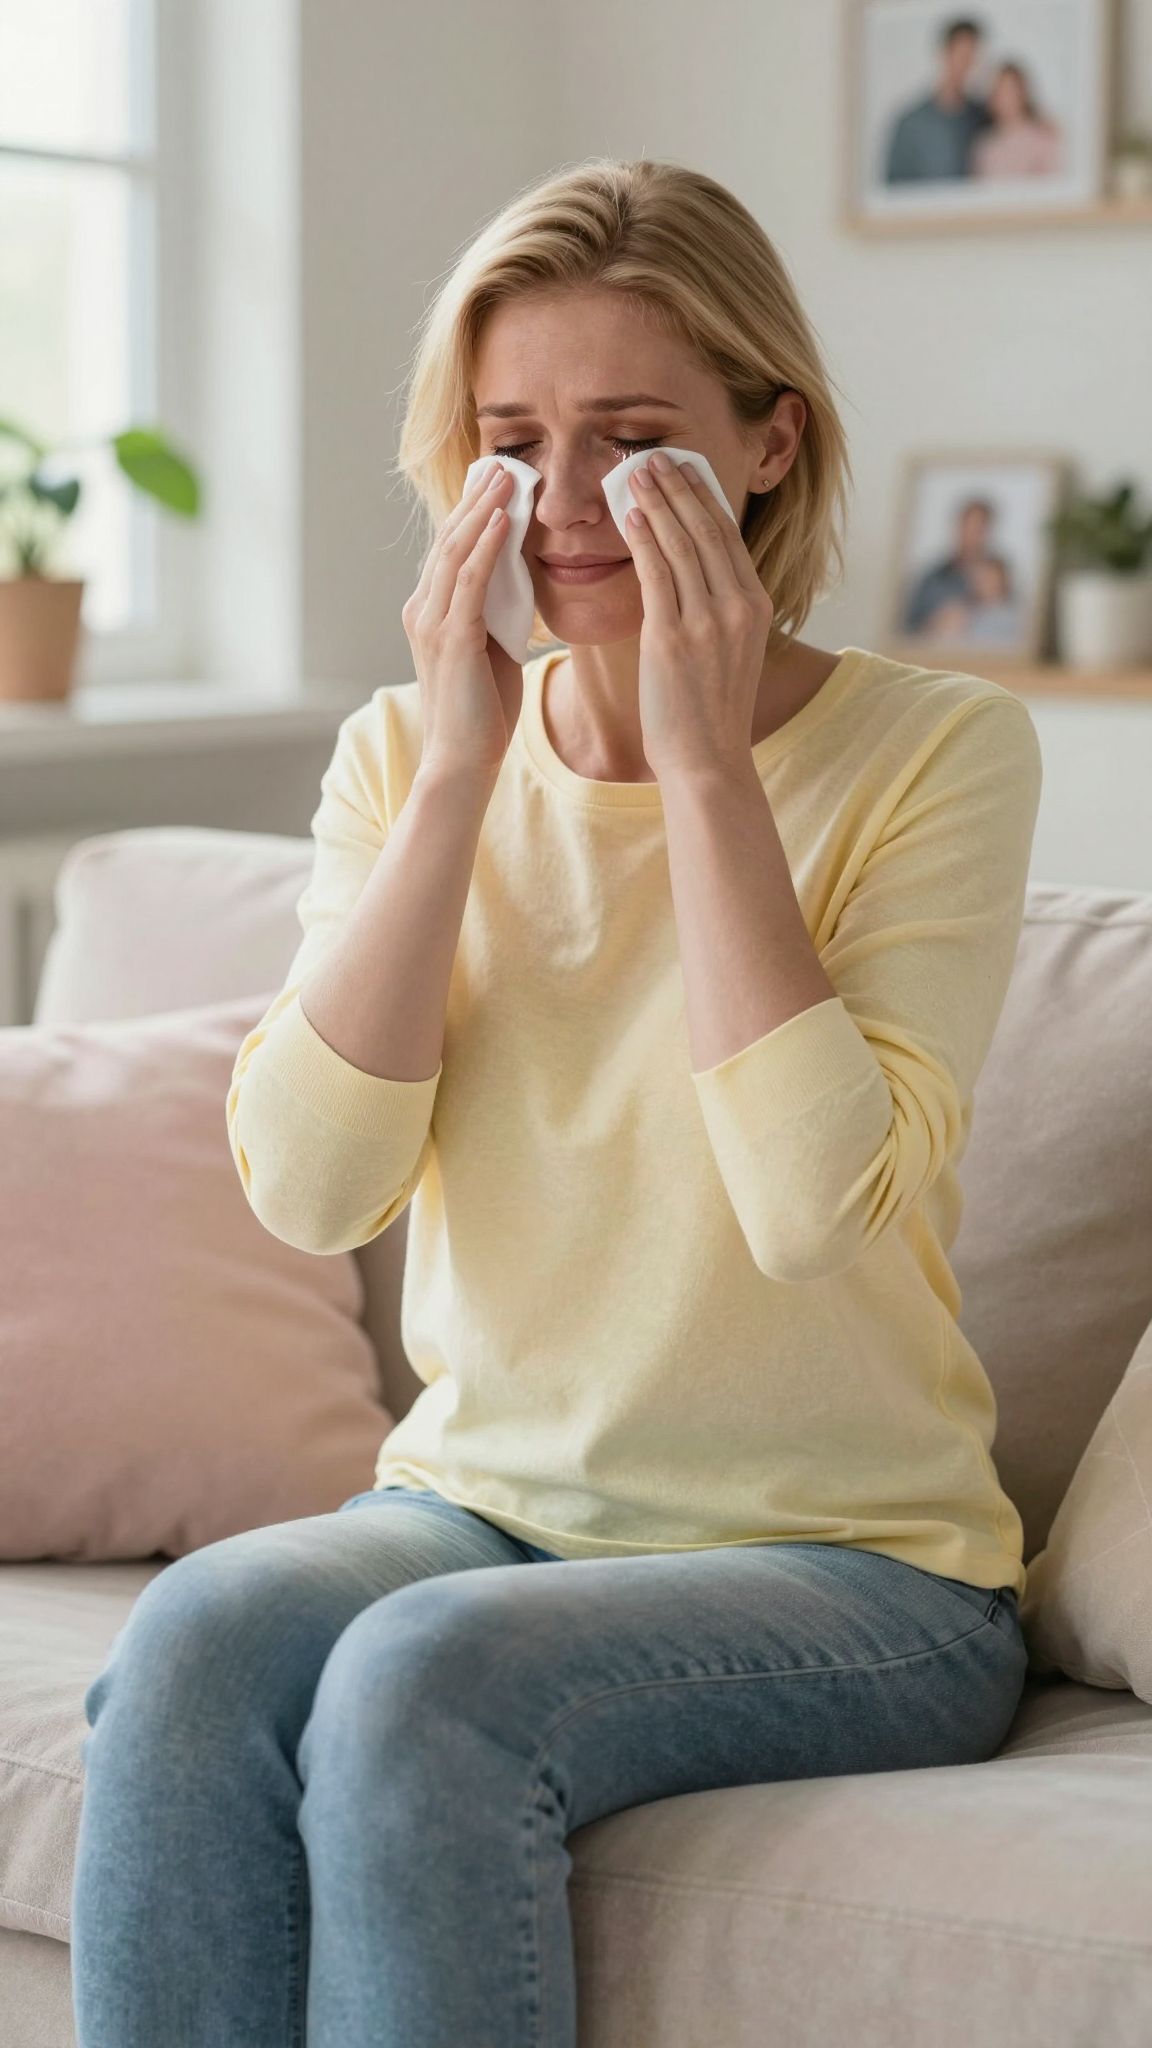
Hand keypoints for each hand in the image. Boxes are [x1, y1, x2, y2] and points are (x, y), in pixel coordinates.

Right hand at [402, 460, 524, 779]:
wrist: (462, 761)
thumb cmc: (482, 713)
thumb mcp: (492, 650)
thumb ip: (497, 614)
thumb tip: (520, 582)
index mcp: (430, 612)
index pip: (451, 550)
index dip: (472, 512)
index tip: (499, 482)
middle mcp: (422, 610)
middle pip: (449, 539)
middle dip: (477, 499)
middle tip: (504, 464)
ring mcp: (432, 622)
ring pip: (456, 551)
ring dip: (483, 510)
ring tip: (508, 477)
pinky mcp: (450, 638)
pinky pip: (468, 580)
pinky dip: (486, 546)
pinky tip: (503, 521)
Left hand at [625, 455, 774, 779]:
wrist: (708, 761)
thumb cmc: (710, 712)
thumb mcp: (730, 652)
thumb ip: (720, 611)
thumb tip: (694, 575)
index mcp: (756, 606)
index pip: (728, 535)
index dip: (703, 496)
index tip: (683, 467)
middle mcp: (738, 606)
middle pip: (705, 529)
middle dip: (678, 486)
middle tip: (653, 456)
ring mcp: (707, 621)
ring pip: (681, 544)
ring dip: (657, 501)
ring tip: (635, 473)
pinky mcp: (673, 637)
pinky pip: (656, 573)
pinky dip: (644, 538)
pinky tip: (630, 515)